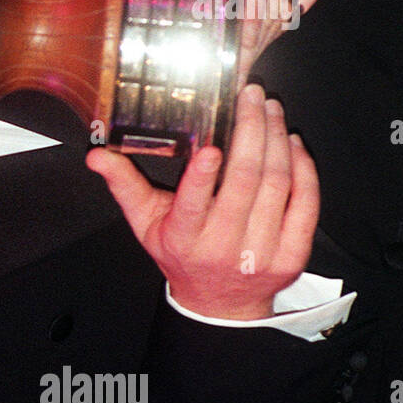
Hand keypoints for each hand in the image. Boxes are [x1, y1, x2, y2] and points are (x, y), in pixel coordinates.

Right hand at [85, 85, 318, 319]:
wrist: (220, 304)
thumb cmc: (181, 256)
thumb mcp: (145, 223)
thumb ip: (125, 185)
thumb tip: (97, 156)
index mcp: (184, 238)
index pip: (192, 206)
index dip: (203, 177)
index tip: (210, 147)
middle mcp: (224, 246)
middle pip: (245, 183)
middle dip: (251, 132)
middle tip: (252, 98)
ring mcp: (262, 252)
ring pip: (277, 186)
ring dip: (277, 141)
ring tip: (270, 111)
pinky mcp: (292, 254)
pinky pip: (305, 204)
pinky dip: (303, 169)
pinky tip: (292, 144)